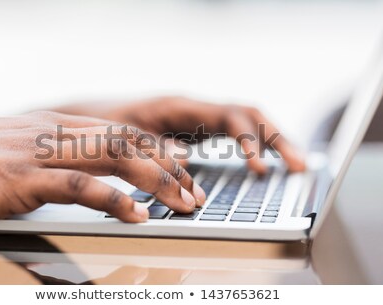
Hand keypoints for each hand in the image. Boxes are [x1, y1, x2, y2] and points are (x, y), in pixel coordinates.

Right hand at [0, 111, 204, 223]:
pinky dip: (113, 198)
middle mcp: (56, 130)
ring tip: (180, 203)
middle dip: (168, 167)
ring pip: (113, 154)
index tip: (184, 172)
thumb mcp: (26, 151)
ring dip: (154, 180)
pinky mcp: (22, 176)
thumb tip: (92, 176)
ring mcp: (40, 150)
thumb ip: (60, 158)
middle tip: (194, 193)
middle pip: (128, 140)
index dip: (160, 151)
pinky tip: (136, 215)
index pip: (124, 130)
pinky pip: (79, 183)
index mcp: (59, 124)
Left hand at [54, 97, 305, 172]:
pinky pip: (231, 134)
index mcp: (179, 106)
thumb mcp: (125, 137)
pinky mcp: (194, 130)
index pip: (228, 117)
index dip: (249, 141)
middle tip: (299, 165)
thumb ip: (155, 147)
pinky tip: (262, 162)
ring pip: (244, 123)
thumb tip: (186, 160)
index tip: (260, 168)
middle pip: (247, 115)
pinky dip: (252, 146)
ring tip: (294, 164)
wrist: (89, 118)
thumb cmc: (105, 124)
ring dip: (271, 140)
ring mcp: (196, 118)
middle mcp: (193, 108)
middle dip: (276, 137)